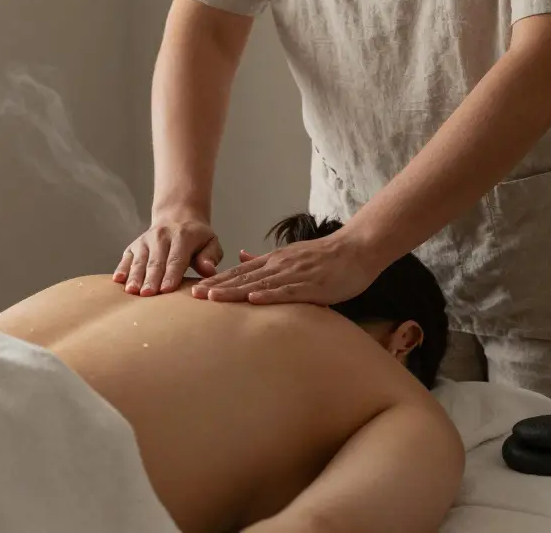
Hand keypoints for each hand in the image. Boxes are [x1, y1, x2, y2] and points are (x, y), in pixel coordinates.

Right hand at [114, 212, 222, 295]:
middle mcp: (161, 236)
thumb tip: (208, 270)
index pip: (176, 258)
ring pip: (139, 260)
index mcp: (183, 236)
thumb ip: (210, 256)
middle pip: (155, 261)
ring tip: (132, 291)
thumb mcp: (210, 242)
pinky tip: (117, 280)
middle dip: (151, 279)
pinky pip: (127, 258)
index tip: (167, 289)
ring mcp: (145, 240)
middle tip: (148, 294)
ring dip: (135, 276)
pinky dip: (122, 269)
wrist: (177, 217)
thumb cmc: (196, 238)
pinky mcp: (134, 246)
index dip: (171, 274)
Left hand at [192, 227, 379, 304]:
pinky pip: (288, 291)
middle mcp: (280, 265)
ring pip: (260, 283)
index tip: (196, 290)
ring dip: (235, 291)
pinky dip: (270, 295)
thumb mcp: (290, 255)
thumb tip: (241, 255)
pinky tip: (254, 299)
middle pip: (243, 277)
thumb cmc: (325, 258)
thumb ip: (265, 259)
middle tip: (194, 296)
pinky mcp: (312, 285)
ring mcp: (295, 274)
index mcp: (274, 260)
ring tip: (214, 299)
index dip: (218, 281)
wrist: (356, 249)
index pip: (240, 271)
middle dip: (218, 287)